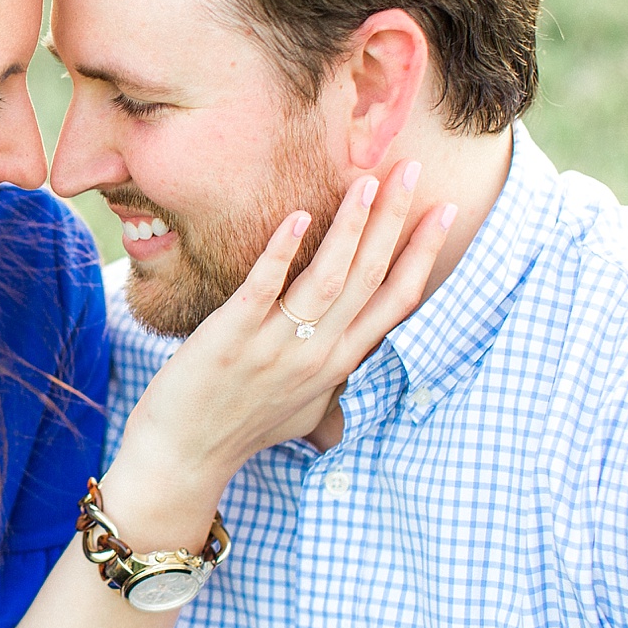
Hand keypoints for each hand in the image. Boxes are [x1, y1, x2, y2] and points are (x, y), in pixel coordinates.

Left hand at [117, 160, 453, 501]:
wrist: (183, 458)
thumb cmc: (241, 427)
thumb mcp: (305, 407)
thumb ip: (332, 373)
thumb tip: (352, 350)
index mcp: (338, 364)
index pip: (396, 301)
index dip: (423, 254)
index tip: (444, 210)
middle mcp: (316, 355)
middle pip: (368, 279)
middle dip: (395, 222)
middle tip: (411, 170)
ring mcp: (274, 347)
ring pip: (327, 280)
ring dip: (351, 228)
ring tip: (367, 182)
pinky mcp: (230, 340)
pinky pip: (262, 290)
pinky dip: (281, 252)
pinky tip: (297, 216)